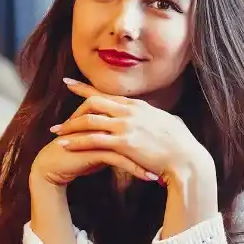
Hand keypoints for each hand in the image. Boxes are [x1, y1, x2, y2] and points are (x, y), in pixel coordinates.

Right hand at [31, 133, 158, 187]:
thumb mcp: (96, 145)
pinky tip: (148, 177)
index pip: (133, 122)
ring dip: (148, 159)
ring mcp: (98, 135)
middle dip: (153, 147)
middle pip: (135, 131)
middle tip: (170, 158)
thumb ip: (112, 139)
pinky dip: (135, 169)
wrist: (51, 165)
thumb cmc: (73, 155)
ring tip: (162, 172)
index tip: (166, 146)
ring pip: (130, 145)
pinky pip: (119, 159)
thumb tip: (128, 143)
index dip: (150, 134)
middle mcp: (102, 123)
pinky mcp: (93, 150)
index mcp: (104, 117)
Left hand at [54, 78, 213, 181]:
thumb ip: (154, 117)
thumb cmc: (181, 145)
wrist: (188, 159)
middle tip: (59, 121)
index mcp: (138, 106)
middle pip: (94, 102)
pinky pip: (94, 139)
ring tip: (56, 133)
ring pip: (90, 120)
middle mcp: (130, 111)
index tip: (68, 84)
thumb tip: (155, 115)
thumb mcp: (167, 123)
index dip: (85, 88)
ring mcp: (127, 126)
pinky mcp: (125, 143)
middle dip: (73, 110)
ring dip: (70, 126)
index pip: (106, 93)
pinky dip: (77, 141)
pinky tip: (65, 145)